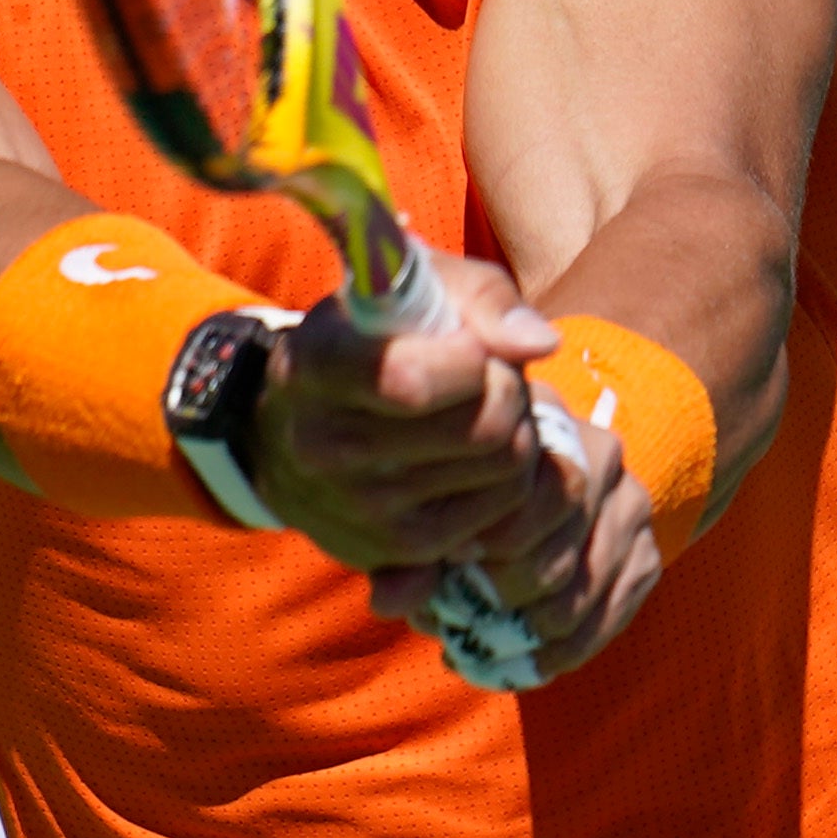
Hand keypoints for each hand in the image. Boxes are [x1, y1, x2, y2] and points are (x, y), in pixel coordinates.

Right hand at [253, 249, 564, 571]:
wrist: (297, 427)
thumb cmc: (376, 336)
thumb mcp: (416, 287)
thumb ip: (483, 299)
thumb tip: (540, 344)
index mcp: (317, 364)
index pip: (413, 380)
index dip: (474, 359)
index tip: (471, 344)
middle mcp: (325, 444)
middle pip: (484, 428)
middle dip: (509, 391)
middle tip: (490, 377)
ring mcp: (359, 506)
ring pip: (505, 468)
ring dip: (517, 432)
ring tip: (480, 411)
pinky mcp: (396, 550)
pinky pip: (503, 514)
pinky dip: (507, 481)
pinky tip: (472, 458)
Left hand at [368, 405, 664, 685]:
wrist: (545, 500)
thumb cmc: (468, 500)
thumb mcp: (434, 511)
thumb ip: (405, 554)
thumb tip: (390, 600)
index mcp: (542, 420)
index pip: (529, 485)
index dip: (491, 539)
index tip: (456, 566)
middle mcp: (600, 451)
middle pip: (559, 540)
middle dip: (510, 592)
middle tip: (472, 617)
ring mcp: (632, 502)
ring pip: (584, 586)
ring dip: (536, 629)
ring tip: (494, 649)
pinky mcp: (649, 552)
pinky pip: (613, 614)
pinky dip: (569, 649)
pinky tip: (530, 662)